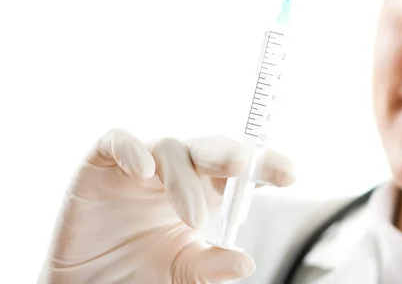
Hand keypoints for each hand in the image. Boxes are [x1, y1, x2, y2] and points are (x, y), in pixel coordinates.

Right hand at [38, 128, 294, 283]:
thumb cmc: (137, 274)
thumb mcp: (180, 273)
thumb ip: (210, 266)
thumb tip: (245, 263)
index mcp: (203, 192)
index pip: (239, 169)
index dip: (264, 164)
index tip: (290, 174)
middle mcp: (176, 172)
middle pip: (209, 147)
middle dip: (229, 153)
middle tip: (242, 166)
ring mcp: (140, 165)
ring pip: (170, 148)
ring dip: (184, 179)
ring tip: (194, 219)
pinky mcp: (102, 163)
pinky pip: (117, 141)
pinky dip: (131, 151)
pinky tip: (143, 173)